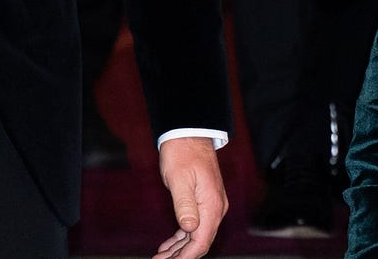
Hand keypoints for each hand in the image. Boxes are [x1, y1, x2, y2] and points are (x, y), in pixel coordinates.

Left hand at [154, 137, 226, 258]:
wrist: (189, 132)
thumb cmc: (182, 152)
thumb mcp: (179, 179)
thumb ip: (185, 205)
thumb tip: (189, 229)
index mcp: (211, 205)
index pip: (201, 241)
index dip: (186, 257)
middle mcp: (216, 208)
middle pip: (200, 242)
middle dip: (181, 256)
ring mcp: (211, 204)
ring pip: (197, 235)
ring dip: (179, 249)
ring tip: (161, 257)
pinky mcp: (204, 201)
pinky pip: (195, 225)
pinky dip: (182, 237)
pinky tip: (169, 245)